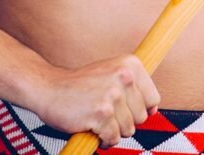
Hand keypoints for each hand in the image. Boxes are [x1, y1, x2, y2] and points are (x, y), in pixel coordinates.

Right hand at [36, 55, 160, 147]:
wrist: (49, 88)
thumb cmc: (81, 85)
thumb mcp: (111, 74)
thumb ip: (133, 87)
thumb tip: (154, 110)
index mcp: (130, 64)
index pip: (153, 99)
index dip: (141, 109)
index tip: (125, 109)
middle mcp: (124, 77)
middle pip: (142, 117)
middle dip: (125, 122)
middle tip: (106, 114)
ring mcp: (112, 95)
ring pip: (129, 130)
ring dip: (113, 131)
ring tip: (98, 120)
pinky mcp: (100, 114)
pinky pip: (113, 138)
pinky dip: (104, 140)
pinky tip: (93, 129)